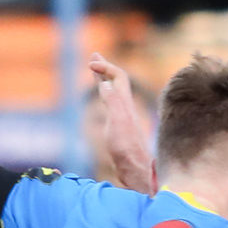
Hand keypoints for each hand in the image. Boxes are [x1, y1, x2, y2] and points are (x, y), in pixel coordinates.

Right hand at [82, 55, 156, 190]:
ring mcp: (124, 118)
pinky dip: (106, 96)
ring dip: (105, 81)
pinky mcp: (121, 129)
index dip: (105, 67)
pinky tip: (104, 100)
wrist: (136, 170)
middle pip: (117, 82)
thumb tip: (106, 83)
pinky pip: (112, 105)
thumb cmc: (126, 148)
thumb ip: (113, 101)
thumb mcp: (118, 122)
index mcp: (125, 103)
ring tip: (96, 74)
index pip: (117, 76)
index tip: (91, 63)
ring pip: (114, 93)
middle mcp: (126, 108)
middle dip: (105, 69)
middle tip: (94, 58)